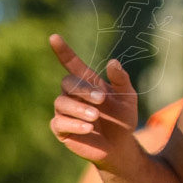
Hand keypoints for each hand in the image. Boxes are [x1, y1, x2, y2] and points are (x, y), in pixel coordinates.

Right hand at [49, 34, 138, 168]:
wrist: (120, 145)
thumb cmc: (123, 118)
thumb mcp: (128, 97)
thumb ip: (121, 80)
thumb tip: (113, 62)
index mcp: (89, 83)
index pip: (72, 64)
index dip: (63, 51)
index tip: (54, 37)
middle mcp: (73, 94)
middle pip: (68, 83)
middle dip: (84, 90)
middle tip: (102, 99)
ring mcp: (65, 111)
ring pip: (61, 103)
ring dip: (79, 108)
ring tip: (96, 117)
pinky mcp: (61, 129)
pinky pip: (59, 122)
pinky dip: (74, 124)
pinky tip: (89, 128)